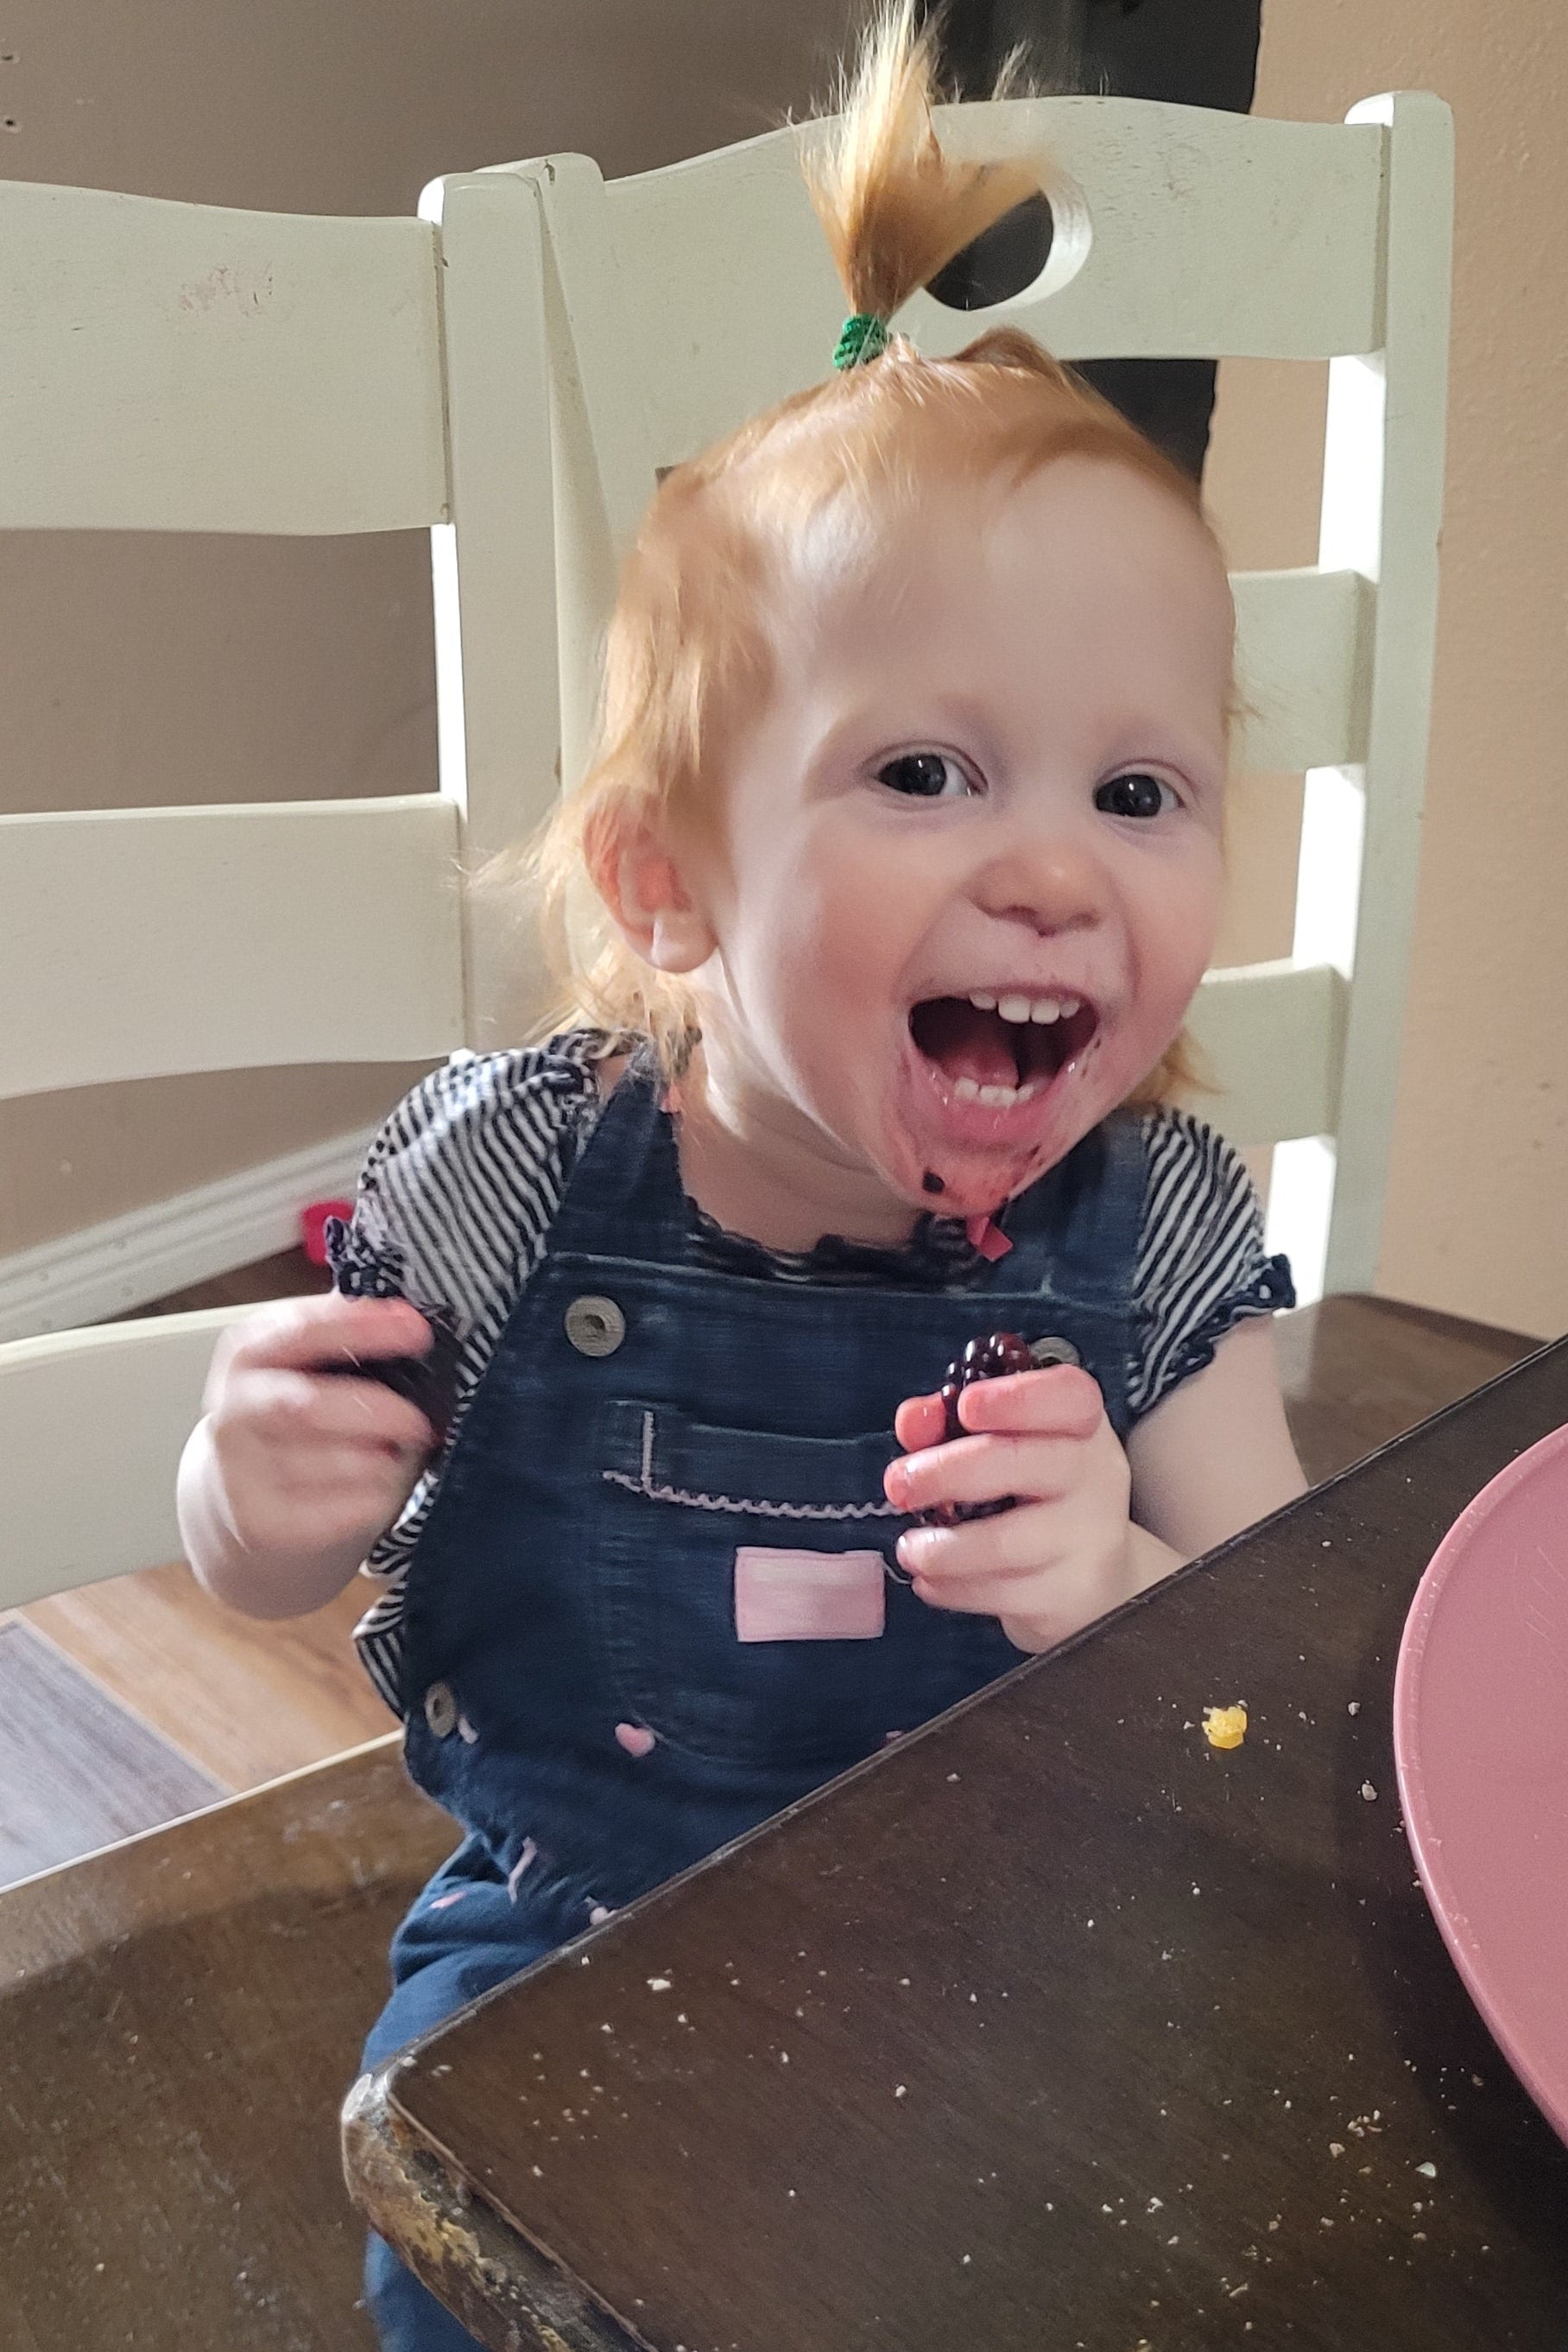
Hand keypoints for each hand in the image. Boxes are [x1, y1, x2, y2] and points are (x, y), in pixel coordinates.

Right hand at [199, 1293, 436, 1564]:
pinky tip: (379, 1490)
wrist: (237, 1505)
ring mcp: (240, 1472)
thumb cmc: (286, 1426)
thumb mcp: (300, 1370)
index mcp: (248, 1358)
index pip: (303, 1331)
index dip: (363, 1327)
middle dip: (377, 1410)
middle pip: (307, 1406)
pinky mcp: (260, 1524)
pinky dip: (373, 1499)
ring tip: (395, 1456)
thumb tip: (409, 1326)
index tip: (416, 1330)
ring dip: (381, 1460)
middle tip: (418, 1421)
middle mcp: (235, 1412)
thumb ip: (344, 1343)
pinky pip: (337, 1510)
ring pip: (331, 1462)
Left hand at [883, 1364, 1157, 1651]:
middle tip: (898, 1485)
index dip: (1017, 1397)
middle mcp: (1095, 1475)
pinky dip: (952, 1588)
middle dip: (949, 1472)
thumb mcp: (1001, 1445)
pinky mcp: (1073, 1593)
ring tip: (908, 1548)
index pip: (1069, 1397)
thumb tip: (912, 1422)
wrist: (1092, 1576)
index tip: (965, 1406)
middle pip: (1027, 1463)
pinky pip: (1001, 1592)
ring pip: (1007, 1542)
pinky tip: (931, 1581)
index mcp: (1080, 1425)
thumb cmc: (1033, 1494)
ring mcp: (1089, 1538)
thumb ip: (949, 1423)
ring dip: (941, 1548)